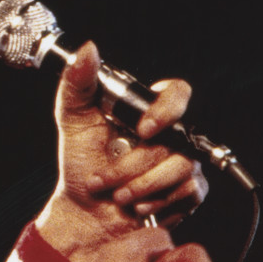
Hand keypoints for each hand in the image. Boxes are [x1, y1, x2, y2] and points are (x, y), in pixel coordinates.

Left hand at [37, 42, 207, 261]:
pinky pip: (187, 191)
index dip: (166, 109)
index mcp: (145, 109)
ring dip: (141, 186)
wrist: (86, 211)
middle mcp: (169, 133)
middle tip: (104, 178)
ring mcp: (183, 160)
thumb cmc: (81, 163)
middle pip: (175, 139)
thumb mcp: (73, 120)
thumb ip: (77, 83)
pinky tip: (138, 206)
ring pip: (181, 168)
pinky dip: (157, 202)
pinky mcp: (189, 189)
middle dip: (134, 165)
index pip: (177, 93)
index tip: (143, 129)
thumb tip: (87, 50)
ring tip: (117, 194)